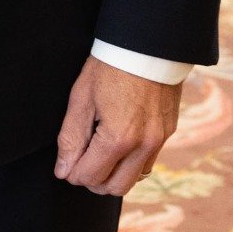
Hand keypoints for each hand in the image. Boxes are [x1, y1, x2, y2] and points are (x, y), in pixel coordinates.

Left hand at [54, 58, 183, 196]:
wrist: (147, 44)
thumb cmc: (109, 66)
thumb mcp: (81, 99)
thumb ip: (71, 138)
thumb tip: (64, 170)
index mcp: (119, 138)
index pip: (90, 177)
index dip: (72, 173)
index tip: (66, 162)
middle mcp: (144, 145)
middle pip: (114, 188)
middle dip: (93, 179)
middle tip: (81, 159)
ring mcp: (160, 140)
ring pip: (134, 179)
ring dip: (114, 174)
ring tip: (100, 151)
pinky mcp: (169, 132)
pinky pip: (148, 162)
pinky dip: (131, 162)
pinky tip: (119, 142)